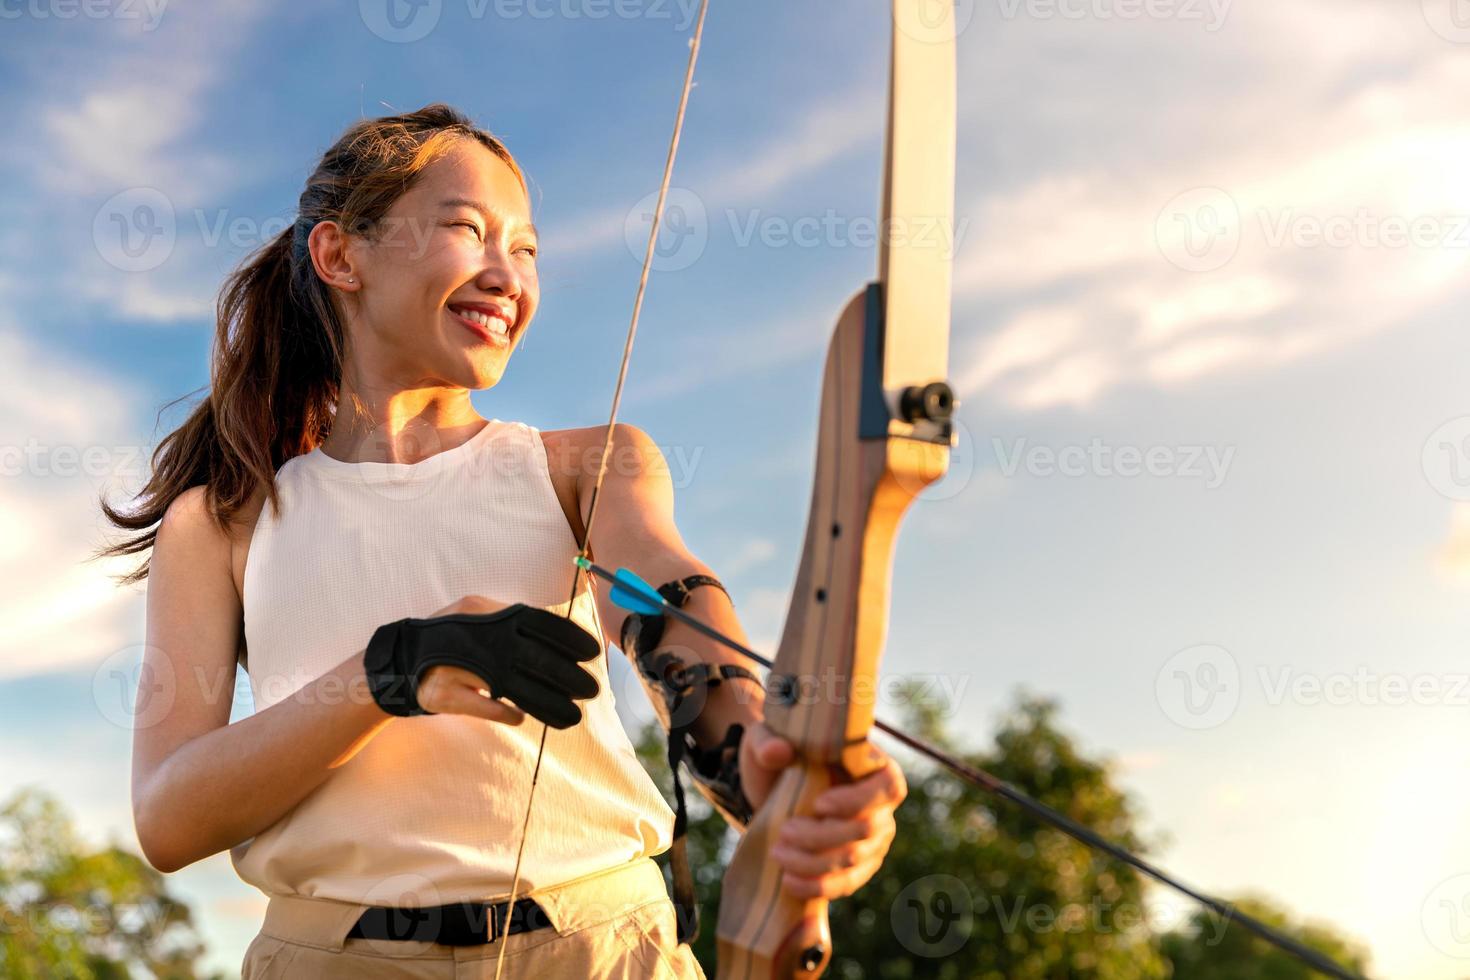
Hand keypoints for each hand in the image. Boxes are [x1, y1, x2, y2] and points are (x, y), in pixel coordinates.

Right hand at [365, 595, 600, 727]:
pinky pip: (484, 707)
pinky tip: (522, 716)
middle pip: (533, 658)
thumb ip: (514, 624)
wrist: (398, 661)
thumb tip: (559, 636)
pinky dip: (506, 712)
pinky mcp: (441, 694)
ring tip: (571, 715)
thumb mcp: (480, 619)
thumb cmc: (452, 641)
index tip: (593, 652)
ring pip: (514, 687)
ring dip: (548, 703)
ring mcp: (457, 666)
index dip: (569, 638)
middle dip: (568, 676)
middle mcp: (475, 636)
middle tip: (592, 689)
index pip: (538, 622)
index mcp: (486, 613)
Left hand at [739, 722, 906, 899]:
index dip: (859, 800)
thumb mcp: (765, 740)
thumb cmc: (777, 757)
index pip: (888, 787)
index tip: (819, 804)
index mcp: (872, 767)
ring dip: (813, 862)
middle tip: (784, 831)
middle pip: (866, 829)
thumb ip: (768, 741)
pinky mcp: (859, 867)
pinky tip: (789, 881)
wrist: (771, 791)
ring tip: (778, 853)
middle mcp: (882, 806)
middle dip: (822, 836)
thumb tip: (778, 752)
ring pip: (854, 860)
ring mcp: (874, 840)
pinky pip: (847, 883)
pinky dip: (818, 886)